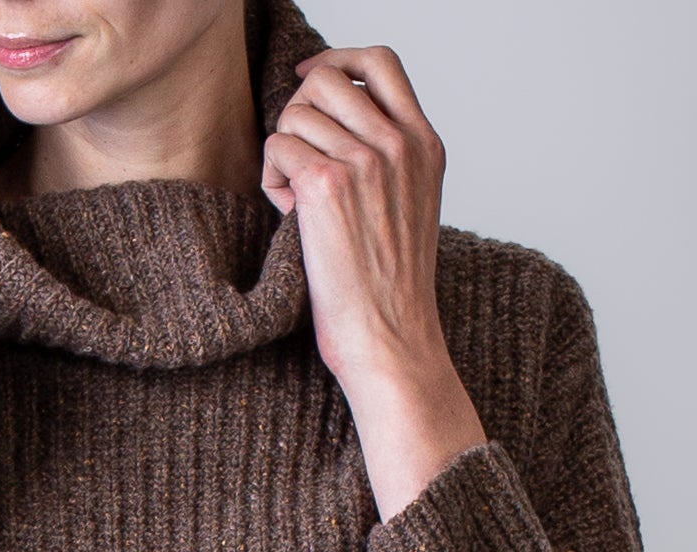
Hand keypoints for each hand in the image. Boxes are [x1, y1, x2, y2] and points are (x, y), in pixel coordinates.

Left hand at [263, 46, 487, 520]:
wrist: (391, 343)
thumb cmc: (389, 294)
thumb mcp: (407, 210)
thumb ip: (385, 161)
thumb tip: (333, 125)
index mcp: (425, 144)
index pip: (379, 63)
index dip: (335, 62)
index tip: (308, 81)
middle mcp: (399, 143)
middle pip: (324, 81)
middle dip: (297, 117)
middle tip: (297, 167)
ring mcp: (366, 160)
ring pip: (295, 113)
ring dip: (283, 152)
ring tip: (295, 201)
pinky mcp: (327, 185)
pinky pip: (278, 147)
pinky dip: (271, 180)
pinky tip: (288, 216)